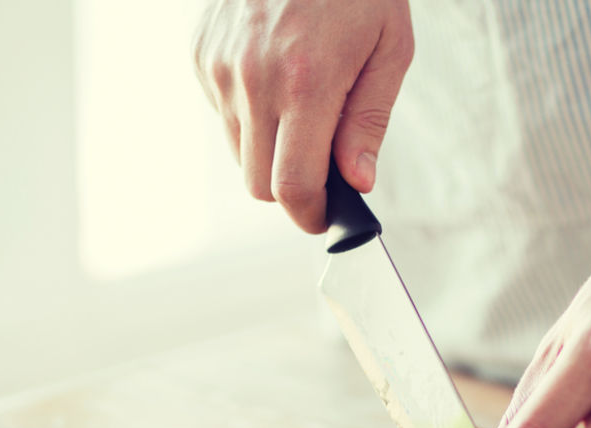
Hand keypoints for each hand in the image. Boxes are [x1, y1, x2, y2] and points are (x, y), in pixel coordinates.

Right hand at [194, 0, 413, 232]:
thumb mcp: (389, 48)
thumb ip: (369, 122)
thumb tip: (357, 183)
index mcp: (307, 83)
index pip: (292, 186)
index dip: (309, 214)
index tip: (324, 216)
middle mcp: (253, 80)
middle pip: (258, 183)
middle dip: (291, 189)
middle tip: (323, 167)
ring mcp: (220, 67)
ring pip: (238, 152)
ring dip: (270, 149)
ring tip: (304, 105)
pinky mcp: (201, 54)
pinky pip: (222, 114)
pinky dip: (250, 113)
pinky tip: (276, 75)